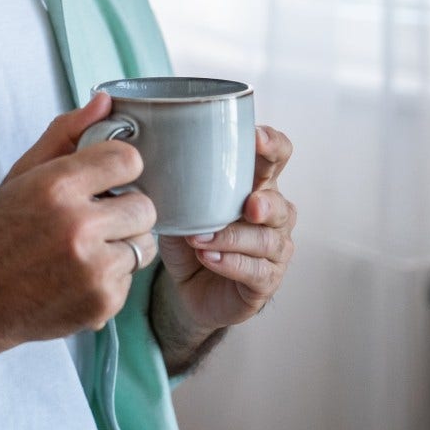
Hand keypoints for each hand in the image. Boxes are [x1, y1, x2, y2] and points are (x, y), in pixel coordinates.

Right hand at [0, 92, 158, 349]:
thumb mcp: (23, 174)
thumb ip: (65, 133)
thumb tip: (104, 101)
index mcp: (57, 186)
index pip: (129, 160)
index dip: (119, 169)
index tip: (107, 179)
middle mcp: (78, 226)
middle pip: (145, 206)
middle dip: (124, 211)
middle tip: (96, 219)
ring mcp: (92, 268)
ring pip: (144, 244)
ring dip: (122, 245)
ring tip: (87, 249)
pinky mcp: (102, 302)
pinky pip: (131, 279)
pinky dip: (111, 278)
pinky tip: (78, 276)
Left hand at [157, 123, 295, 331]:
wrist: (193, 292)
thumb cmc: (192, 242)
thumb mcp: (180, 210)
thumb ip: (177, 188)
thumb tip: (149, 162)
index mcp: (256, 186)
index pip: (277, 157)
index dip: (273, 145)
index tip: (255, 137)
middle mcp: (273, 215)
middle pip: (280, 203)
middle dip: (265, 203)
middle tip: (248, 206)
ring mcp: (274, 249)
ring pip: (267, 240)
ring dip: (232, 238)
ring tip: (200, 240)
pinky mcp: (268, 280)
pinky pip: (257, 271)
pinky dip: (232, 263)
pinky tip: (210, 259)